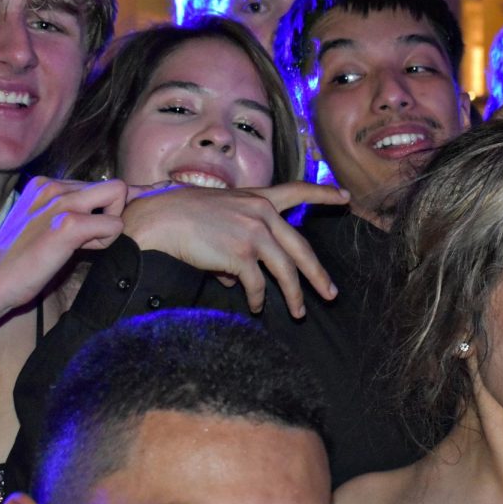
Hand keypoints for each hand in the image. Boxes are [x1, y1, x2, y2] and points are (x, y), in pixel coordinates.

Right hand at [0, 177, 126, 363]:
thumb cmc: (20, 259)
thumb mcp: (45, 222)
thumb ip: (75, 209)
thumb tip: (120, 200)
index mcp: (45, 184)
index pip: (101, 184)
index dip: (110, 208)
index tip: (99, 224)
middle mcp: (53, 186)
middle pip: (116, 187)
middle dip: (112, 215)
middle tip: (85, 239)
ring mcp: (60, 203)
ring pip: (118, 197)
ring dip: (108, 228)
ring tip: (78, 245)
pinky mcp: (68, 224)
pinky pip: (114, 225)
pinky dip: (104, 243)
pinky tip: (75, 252)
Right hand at [121, 181, 349, 315]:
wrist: (158, 220)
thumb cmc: (180, 216)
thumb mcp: (218, 216)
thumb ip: (236, 240)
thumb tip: (236, 279)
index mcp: (257, 198)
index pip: (297, 191)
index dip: (323, 194)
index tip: (344, 197)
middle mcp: (261, 213)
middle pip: (301, 247)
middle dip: (318, 274)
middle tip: (330, 293)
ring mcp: (254, 233)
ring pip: (286, 271)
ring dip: (294, 296)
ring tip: (298, 312)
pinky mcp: (241, 254)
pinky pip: (258, 284)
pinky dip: (259, 298)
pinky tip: (257, 307)